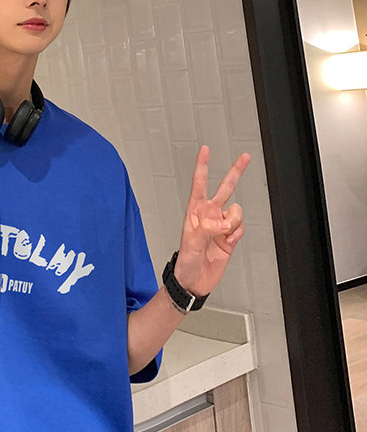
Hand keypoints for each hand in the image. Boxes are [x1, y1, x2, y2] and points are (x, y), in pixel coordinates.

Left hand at [173, 145, 250, 297]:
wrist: (194, 281)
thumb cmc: (186, 263)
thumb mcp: (191, 245)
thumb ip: (205, 231)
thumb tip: (220, 223)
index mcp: (195, 212)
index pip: (199, 184)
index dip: (202, 166)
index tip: (205, 151)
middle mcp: (210, 215)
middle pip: (225, 188)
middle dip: (235, 172)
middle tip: (245, 157)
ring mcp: (221, 225)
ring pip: (237, 211)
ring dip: (233, 222)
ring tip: (222, 235)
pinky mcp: (231, 236)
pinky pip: (241, 227)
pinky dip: (237, 234)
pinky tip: (228, 241)